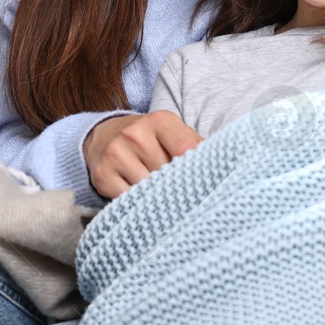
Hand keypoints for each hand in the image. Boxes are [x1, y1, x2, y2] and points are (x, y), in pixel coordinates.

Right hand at [83, 112, 202, 199]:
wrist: (106, 136)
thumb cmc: (150, 139)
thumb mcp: (174, 132)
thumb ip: (197, 146)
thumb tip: (222, 167)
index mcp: (160, 121)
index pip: (185, 149)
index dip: (195, 169)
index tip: (202, 182)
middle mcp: (135, 134)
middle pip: (168, 174)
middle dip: (176, 184)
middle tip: (178, 188)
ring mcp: (116, 153)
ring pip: (149, 190)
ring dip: (157, 196)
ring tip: (158, 190)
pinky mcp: (102, 174)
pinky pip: (128, 200)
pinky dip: (138, 204)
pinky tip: (139, 195)